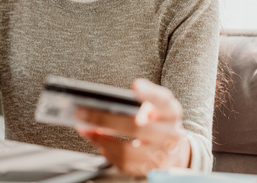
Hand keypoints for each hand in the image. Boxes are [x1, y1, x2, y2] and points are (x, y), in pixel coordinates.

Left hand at [75, 78, 190, 176]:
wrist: (172, 148)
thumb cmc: (158, 120)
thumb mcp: (157, 103)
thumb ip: (148, 94)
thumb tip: (137, 87)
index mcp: (171, 113)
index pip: (163, 101)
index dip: (149, 94)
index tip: (135, 86)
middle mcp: (170, 136)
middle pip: (136, 128)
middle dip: (105, 120)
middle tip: (83, 112)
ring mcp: (161, 157)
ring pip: (127, 152)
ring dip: (101, 140)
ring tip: (86, 130)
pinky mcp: (149, 171)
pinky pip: (124, 165)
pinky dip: (107, 152)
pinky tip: (98, 142)